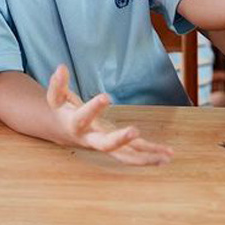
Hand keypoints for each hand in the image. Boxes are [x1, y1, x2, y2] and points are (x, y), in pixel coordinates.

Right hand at [46, 65, 173, 164]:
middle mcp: (91, 139)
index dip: (94, 108)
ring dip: (145, 157)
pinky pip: (134, 153)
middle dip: (120, 139)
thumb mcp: (57, 96)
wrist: (64, 132)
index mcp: (76, 125)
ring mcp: (106, 145)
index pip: (83, 117)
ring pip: (125, 156)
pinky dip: (150, 154)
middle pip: (106, 145)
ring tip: (166, 156)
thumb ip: (57, 84)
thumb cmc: (62, 111)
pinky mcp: (117, 147)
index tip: (107, 96)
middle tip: (134, 131)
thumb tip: (61, 67)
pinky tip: (167, 155)